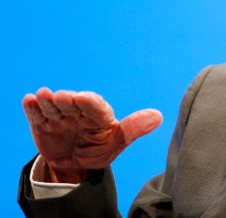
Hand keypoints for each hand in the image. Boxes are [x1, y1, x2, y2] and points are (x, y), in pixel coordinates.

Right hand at [23, 88, 162, 182]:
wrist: (76, 165)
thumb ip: (134, 129)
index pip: (95, 107)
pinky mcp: (43, 124)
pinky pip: (37, 115)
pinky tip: (29, 100)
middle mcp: (78, 112)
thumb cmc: (99, 149)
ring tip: (43, 96)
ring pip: (54, 108)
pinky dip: (33, 108)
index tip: (82, 98)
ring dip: (48, 102)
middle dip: (67, 100)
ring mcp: (60, 118)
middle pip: (72, 104)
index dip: (89, 102)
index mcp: (99, 115)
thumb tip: (159, 116)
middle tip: (61, 97)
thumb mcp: (117, 142)